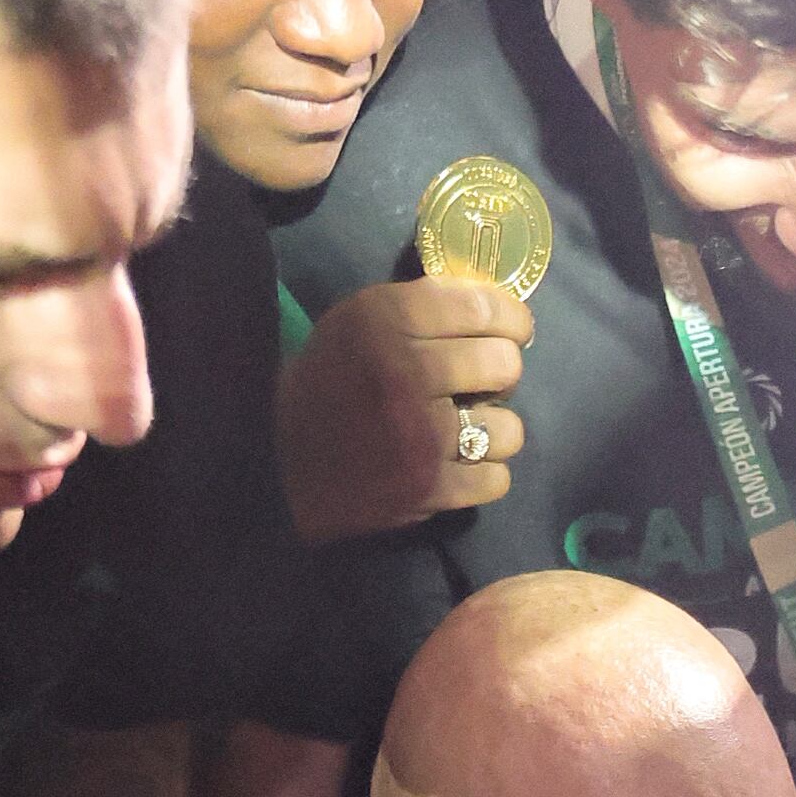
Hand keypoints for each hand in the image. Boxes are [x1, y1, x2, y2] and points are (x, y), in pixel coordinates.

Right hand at [276, 275, 530, 541]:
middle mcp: (408, 373)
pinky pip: (497, 479)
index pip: (482, 307)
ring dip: (495, 430)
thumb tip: (496, 306)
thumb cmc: (329, 380)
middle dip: (501, 371)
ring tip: (469, 429)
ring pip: (509, 428)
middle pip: (505, 365)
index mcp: (386, 318)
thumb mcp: (359, 320)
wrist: (280, 457)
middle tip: (484, 380)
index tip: (515, 329)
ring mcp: (422, 437)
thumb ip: (422, 307)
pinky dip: (485, 473)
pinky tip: (461, 464)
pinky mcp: (430, 490)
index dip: (512, 319)